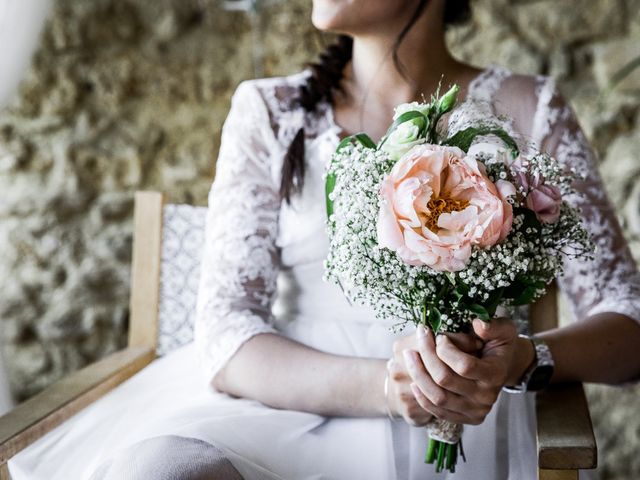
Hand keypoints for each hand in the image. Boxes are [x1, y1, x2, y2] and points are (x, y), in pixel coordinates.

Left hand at [405, 318, 525, 425]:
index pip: (464, 366)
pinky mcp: (463, 418)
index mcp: (495, 374)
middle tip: (419, 337)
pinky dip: (421, 396)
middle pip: (445, 380)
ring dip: (418, 375)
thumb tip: (478, 324)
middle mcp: (485, 396)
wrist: (503, 368)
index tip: (439, 335)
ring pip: (437, 397)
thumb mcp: (504, 330)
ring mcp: (474, 410)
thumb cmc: (499, 345)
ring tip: (409, 355)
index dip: (446, 349)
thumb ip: (493, 326)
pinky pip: (437, 411)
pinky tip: (413, 379)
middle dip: (427, 356)